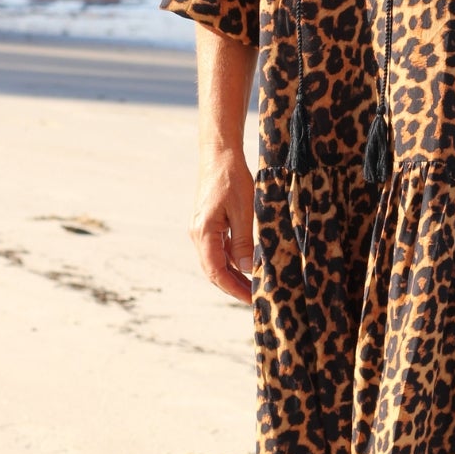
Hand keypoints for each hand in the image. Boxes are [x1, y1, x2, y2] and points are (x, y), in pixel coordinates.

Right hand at [192, 149, 255, 304]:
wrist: (219, 155)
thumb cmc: (232, 178)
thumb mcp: (244, 210)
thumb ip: (245, 242)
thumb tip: (249, 270)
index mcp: (204, 232)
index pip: (216, 271)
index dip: (233, 288)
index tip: (251, 299)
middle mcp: (198, 234)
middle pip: (214, 270)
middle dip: (234, 286)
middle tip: (255, 298)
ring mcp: (202, 229)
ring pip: (217, 261)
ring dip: (234, 275)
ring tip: (254, 285)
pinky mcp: (209, 224)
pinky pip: (220, 249)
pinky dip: (233, 260)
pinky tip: (249, 264)